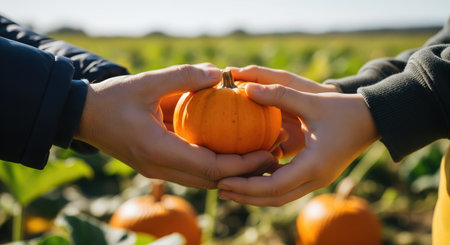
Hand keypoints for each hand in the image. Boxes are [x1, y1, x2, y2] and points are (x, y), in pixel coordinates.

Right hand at [74, 64, 276, 188]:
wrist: (83, 117)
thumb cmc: (112, 99)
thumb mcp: (147, 82)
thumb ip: (183, 77)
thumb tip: (219, 75)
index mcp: (158, 150)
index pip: (211, 167)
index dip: (243, 164)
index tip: (266, 152)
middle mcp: (160, 167)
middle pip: (212, 181)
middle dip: (244, 173)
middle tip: (270, 156)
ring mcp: (157, 171)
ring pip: (203, 181)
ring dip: (231, 173)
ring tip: (256, 157)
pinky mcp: (157, 166)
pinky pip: (192, 173)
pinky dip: (214, 167)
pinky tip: (229, 152)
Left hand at [217, 83, 378, 205]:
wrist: (373, 120)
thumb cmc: (344, 110)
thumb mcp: (312, 101)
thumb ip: (279, 94)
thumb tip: (245, 89)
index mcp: (314, 165)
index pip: (273, 186)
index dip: (245, 186)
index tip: (222, 181)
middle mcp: (316, 179)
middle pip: (274, 199)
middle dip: (245, 196)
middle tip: (220, 189)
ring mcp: (317, 181)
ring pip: (280, 198)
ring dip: (255, 195)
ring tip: (230, 188)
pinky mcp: (317, 176)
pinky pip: (287, 189)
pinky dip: (267, 188)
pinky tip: (252, 178)